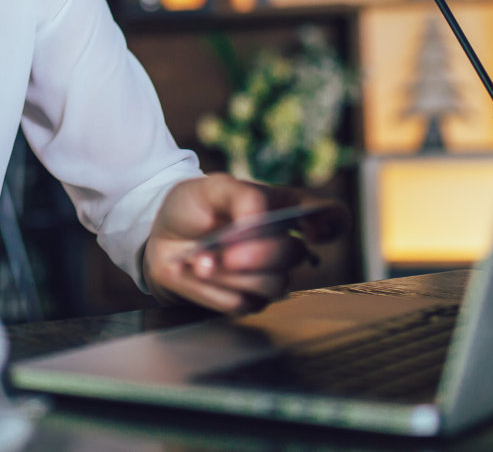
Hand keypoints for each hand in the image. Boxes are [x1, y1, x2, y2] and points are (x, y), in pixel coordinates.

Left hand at [143, 174, 348, 313]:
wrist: (159, 237)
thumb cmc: (191, 208)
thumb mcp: (213, 187)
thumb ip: (243, 196)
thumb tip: (260, 219)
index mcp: (283, 210)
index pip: (333, 217)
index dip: (333, 224)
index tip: (311, 231)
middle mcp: (282, 245)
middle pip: (296, 255)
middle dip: (258, 254)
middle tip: (225, 251)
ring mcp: (266, 277)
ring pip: (271, 285)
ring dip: (230, 274)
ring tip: (199, 260)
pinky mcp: (246, 301)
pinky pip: (243, 305)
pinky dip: (214, 291)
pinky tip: (197, 274)